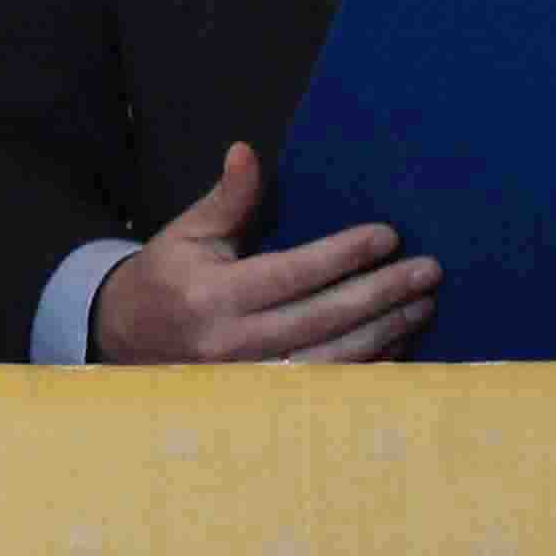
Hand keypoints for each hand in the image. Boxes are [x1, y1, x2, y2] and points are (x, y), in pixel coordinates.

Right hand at [82, 144, 439, 364]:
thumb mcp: (188, 233)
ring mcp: (250, 382)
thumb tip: (247, 152)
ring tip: (424, 304)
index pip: (290, 274)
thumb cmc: (166, 278)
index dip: (342, 255)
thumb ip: (227, 198)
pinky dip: (370, 366)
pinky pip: (328, 387)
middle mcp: (231, 344)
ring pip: (332, 359)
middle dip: (381, 294)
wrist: (127, 343)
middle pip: (322, 319)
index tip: (388, 235)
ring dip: (385, 332)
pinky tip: (400, 341)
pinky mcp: (264, 403)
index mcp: (211, 296)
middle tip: (428, 271)